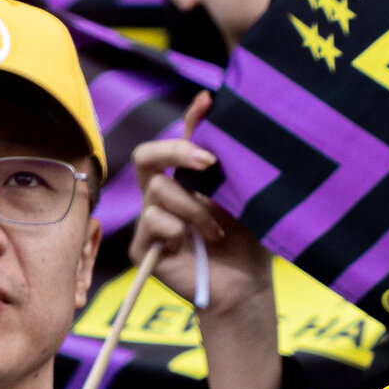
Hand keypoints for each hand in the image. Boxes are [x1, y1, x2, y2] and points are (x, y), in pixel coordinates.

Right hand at [130, 90, 279, 388]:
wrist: (245, 287)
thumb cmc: (246, 242)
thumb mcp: (243, 198)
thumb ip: (229, 161)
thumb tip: (224, 114)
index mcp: (186, 181)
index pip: (179, 141)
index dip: (189, 120)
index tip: (208, 102)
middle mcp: (163, 196)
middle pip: (146, 155)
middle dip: (175, 151)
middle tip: (207, 161)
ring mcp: (151, 221)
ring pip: (157, 190)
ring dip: (193, 207)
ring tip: (216, 229)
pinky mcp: (142, 247)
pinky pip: (153, 221)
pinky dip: (179, 229)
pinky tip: (198, 244)